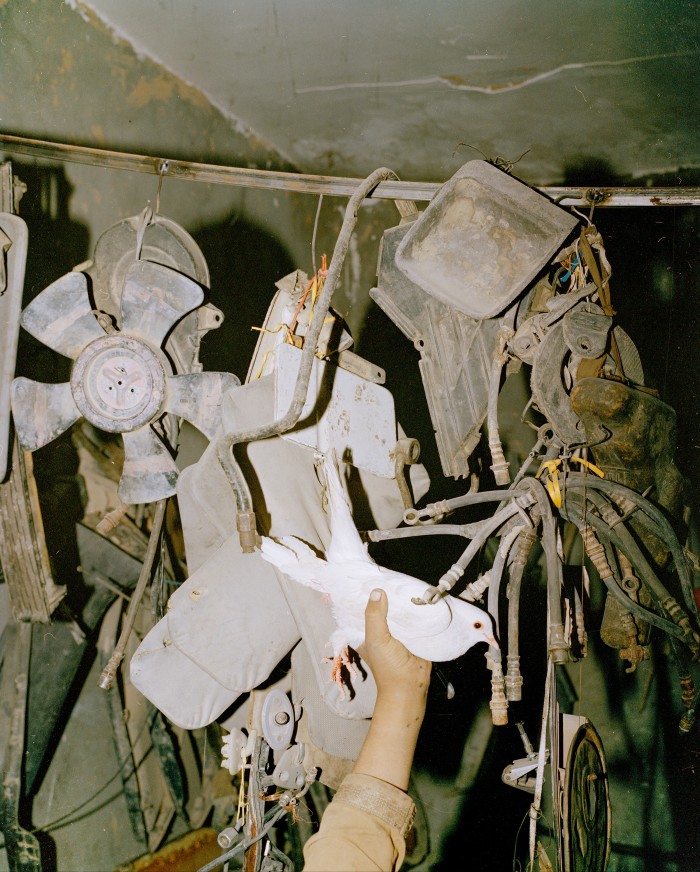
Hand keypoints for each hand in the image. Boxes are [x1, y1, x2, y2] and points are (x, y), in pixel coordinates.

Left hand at [353, 590, 430, 789]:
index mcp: (367, 631)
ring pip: (402, 612)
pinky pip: (416, 620)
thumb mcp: (376, 639)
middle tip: (397, 575)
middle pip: (385, 607)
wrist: (411, 688)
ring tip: (412, 582)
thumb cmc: (388, 667)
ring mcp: (399, 632)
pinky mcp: (415, 635)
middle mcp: (382, 630)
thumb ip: (374, 616)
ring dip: (406, 602)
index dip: (369, 594)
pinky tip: (425, 598)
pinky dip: (419, 612)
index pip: (365, 608)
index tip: (374, 575)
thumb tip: (377, 591)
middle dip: (391, 595)